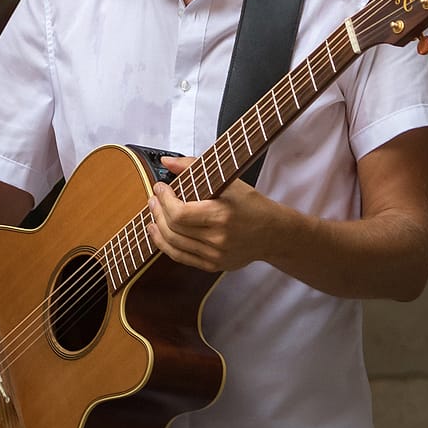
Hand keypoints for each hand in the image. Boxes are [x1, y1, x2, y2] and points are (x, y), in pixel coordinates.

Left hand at [148, 155, 281, 272]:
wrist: (273, 234)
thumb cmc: (252, 205)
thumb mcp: (229, 181)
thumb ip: (195, 168)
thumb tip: (167, 162)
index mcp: (222, 216)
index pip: (179, 213)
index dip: (164, 200)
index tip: (160, 187)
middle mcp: (218, 239)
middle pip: (173, 229)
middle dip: (158, 211)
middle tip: (154, 199)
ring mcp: (215, 255)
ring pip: (173, 245)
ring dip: (158, 228)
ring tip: (154, 214)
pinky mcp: (213, 265)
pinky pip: (181, 258)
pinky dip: (166, 245)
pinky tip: (159, 233)